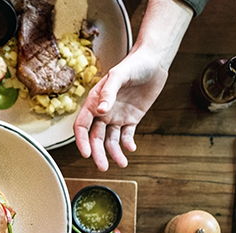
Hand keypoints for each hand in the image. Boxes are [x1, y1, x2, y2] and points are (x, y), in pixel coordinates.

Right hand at [73, 48, 166, 170]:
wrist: (154, 62)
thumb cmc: (133, 64)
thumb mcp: (119, 75)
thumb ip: (108, 92)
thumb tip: (100, 111)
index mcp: (94, 102)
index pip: (82, 125)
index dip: (81, 140)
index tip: (86, 153)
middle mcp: (103, 112)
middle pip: (95, 137)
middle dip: (98, 153)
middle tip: (102, 167)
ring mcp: (116, 116)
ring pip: (110, 140)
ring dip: (113, 152)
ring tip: (122, 163)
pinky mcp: (131, 119)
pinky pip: (126, 135)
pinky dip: (127, 144)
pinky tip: (131, 148)